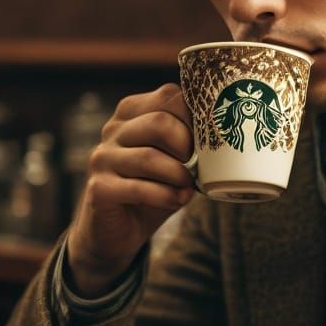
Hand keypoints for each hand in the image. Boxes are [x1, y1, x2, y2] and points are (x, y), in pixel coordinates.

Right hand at [66, 84, 194, 297]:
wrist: (117, 228)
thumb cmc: (152, 187)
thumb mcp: (172, 159)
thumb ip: (188, 141)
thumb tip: (225, 134)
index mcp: (131, 112)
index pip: (169, 96)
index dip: (195, 118)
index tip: (206, 140)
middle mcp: (113, 129)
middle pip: (159, 122)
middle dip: (187, 145)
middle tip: (195, 165)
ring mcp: (102, 157)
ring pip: (149, 157)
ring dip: (178, 175)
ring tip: (188, 187)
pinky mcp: (99, 188)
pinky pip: (138, 188)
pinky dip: (165, 196)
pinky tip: (177, 200)